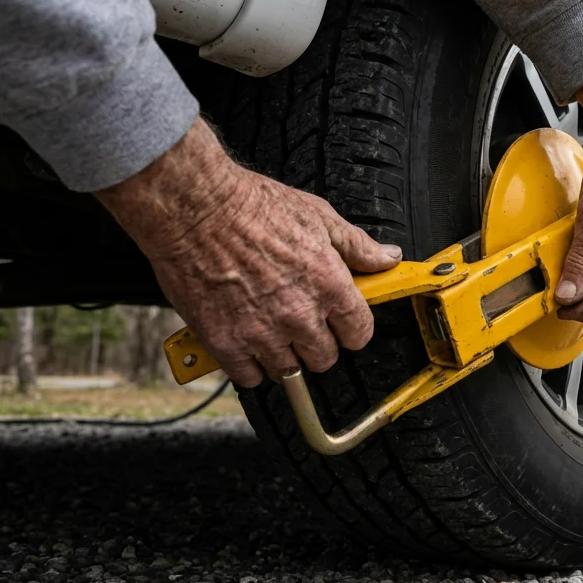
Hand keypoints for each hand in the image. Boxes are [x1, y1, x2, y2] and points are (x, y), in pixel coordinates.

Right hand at [95, 119, 400, 386]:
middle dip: (318, 343)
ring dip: (284, 356)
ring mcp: (261, 332)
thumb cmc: (252, 206)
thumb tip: (388, 258)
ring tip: (272, 329)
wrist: (194, 206)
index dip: (352, 329)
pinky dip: (249, 365)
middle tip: (302, 322)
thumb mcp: (319, 217)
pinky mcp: (225, 342)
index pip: (359, 334)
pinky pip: (249, 377)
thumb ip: (358, 246)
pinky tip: (246, 341)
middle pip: (325, 359)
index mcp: (329, 285)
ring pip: (289, 372)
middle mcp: (299, 315)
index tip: (341, 323)